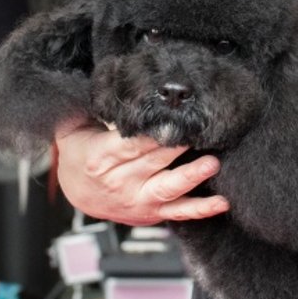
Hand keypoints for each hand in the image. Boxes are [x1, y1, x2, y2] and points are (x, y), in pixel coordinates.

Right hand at [54, 124, 229, 225]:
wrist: (76, 193)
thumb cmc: (82, 153)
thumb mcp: (78, 130)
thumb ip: (100, 111)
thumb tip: (118, 85)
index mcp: (101, 157)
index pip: (132, 143)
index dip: (154, 132)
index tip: (175, 118)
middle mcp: (119, 182)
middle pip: (153, 161)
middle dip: (179, 146)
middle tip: (200, 131)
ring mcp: (137, 200)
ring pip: (167, 188)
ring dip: (191, 176)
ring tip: (211, 163)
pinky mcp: (152, 213)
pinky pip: (179, 213)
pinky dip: (200, 209)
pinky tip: (221, 202)